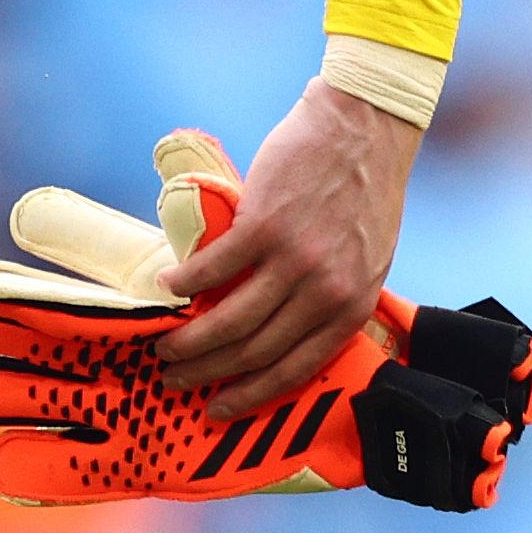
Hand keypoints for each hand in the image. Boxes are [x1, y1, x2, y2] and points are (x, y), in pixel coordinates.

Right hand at [154, 78, 423, 419]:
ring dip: (188, 340)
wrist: (368, 124)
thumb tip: (288, 329)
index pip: (296, 370)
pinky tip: (166, 287)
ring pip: (229, 322)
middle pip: (254, 353)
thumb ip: (333, 295)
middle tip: (176, 377)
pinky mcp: (266, 225)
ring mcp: (295, 259)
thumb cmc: (366, 189)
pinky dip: (183, 284)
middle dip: (207, 374)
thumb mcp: (367, 257)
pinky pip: (212, 269)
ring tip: (164, 344)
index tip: (218, 408)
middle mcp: (325, 291)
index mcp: (352, 305)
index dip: (250, 396)